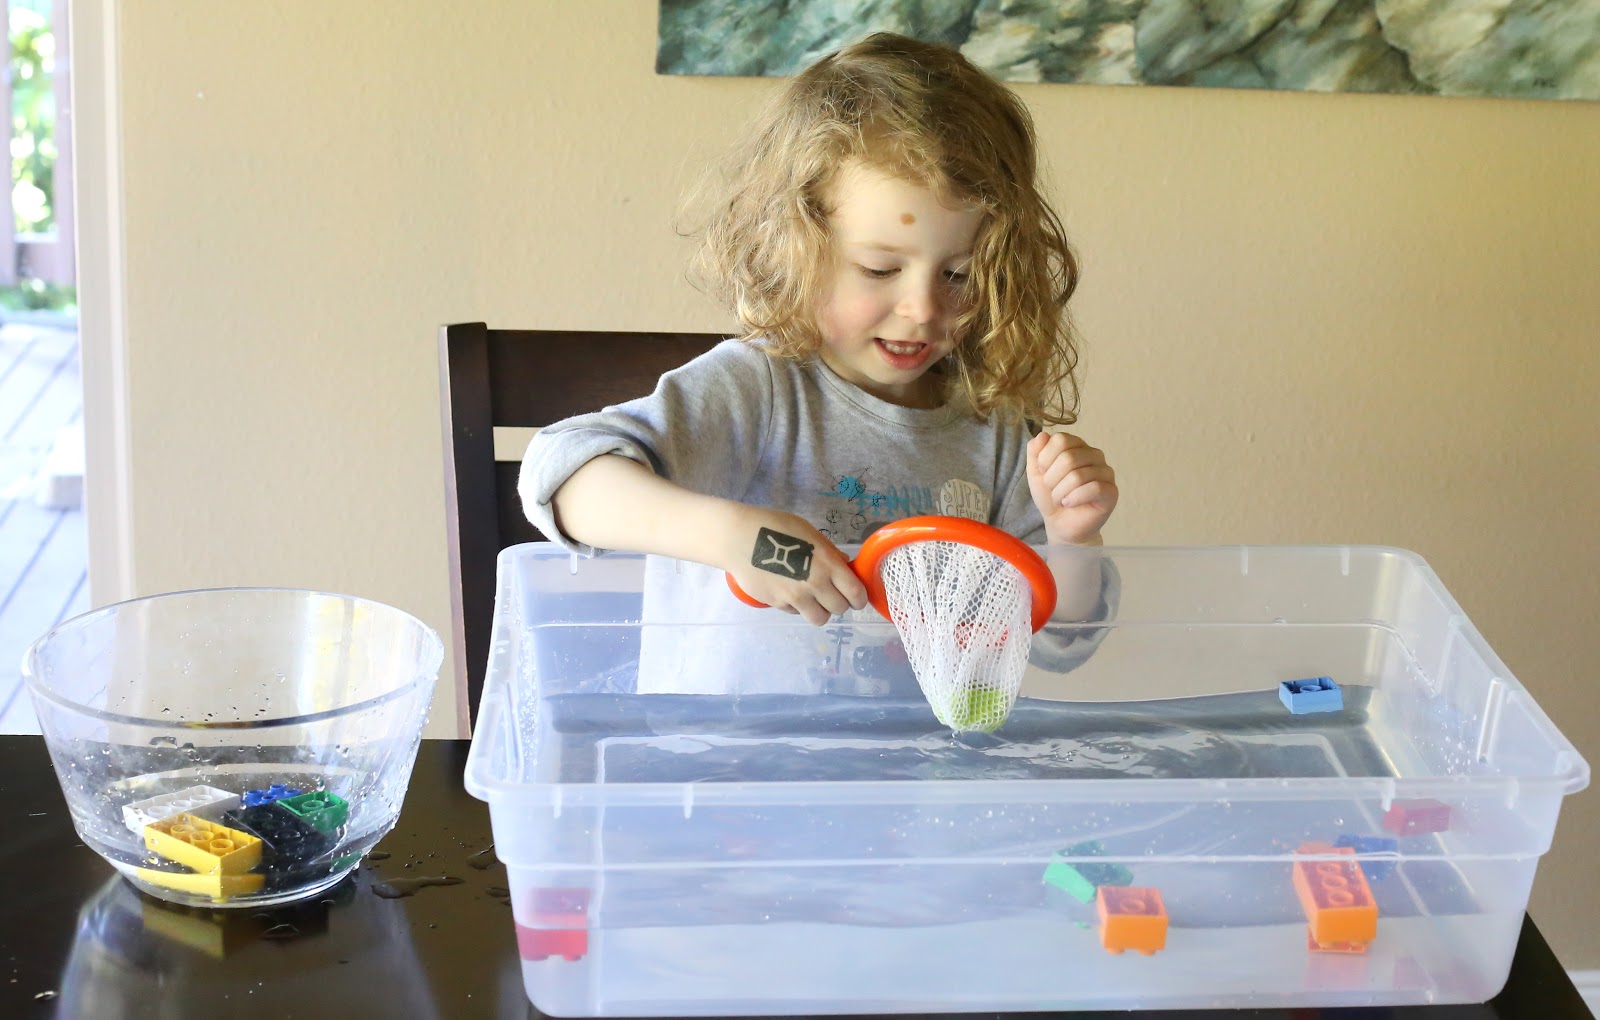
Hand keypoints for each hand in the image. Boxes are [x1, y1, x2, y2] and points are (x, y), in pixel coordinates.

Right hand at [723, 507, 869, 625]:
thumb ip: (828, 551)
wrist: (739, 538)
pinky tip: (789, 591)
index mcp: (827, 564)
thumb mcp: (808, 532)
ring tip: (812, 599)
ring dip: (820, 610)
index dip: (859, 598)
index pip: (855, 593)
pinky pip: (796, 613)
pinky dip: (797, 607)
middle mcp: (815, 584)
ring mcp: (795, 598)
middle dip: (839, 603)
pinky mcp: (778, 604)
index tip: (856, 597)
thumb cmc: (775, 526)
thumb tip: (843, 564)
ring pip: (819, 619)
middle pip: (840, 609)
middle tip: (831, 594)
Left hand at [1026, 431, 1117, 544]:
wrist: (1060, 523)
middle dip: (1051, 479)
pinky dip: (1074, 498)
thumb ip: (1035, 450)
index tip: (1043, 472)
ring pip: (1077, 476)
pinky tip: (1069, 504)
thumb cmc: (1050, 496)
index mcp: (1077, 445)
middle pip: (1068, 458)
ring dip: (1060, 492)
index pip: (1061, 439)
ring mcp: (1106, 472)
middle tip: (1052, 490)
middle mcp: (1095, 454)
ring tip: (1060, 499)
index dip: (1045, 458)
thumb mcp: (1035, 471)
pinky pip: (1092, 489)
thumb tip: (1043, 434)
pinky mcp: (1111, 491)